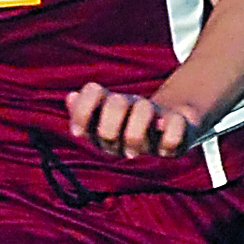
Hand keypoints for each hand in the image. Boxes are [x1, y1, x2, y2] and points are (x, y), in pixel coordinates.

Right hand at [66, 82, 197, 159]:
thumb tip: (72, 97)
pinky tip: (169, 119)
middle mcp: (119, 147)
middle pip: (106, 133)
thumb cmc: (132, 110)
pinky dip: (171, 124)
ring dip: (143, 110)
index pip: (82, 126)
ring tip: (148, 108)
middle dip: (116, 106)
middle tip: (124, 99)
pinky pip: (170, 140)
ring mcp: (145, 150)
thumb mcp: (110, 100)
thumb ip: (89, 98)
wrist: (170, 120)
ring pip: (135, 136)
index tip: (95, 94)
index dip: (82, 112)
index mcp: (99, 136)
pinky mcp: (172, 150)